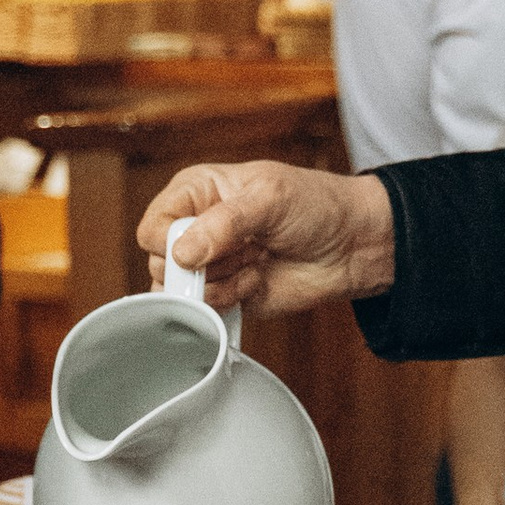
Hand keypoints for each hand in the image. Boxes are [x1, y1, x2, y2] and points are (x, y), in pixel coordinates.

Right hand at [136, 161, 394, 322]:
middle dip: (204, 265)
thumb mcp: (270, 199)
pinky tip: (256, 281)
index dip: (171, 241)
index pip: (153, 225)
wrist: (351, 246)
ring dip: (221, 283)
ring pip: (181, 292)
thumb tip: (182, 254)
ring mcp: (210, 265)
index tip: (204, 242)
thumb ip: (223, 223)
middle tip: (244, 248)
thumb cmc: (315, 206)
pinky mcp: (225, 295)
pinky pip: (206, 312)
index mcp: (197, 192)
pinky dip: (231, 302)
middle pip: (161, 264)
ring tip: (254, 261)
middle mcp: (196, 228)